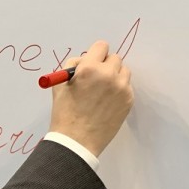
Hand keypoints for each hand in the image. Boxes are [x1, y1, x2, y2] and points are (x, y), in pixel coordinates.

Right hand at [48, 40, 133, 156]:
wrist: (77, 141)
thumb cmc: (64, 112)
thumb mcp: (60, 84)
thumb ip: (73, 66)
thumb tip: (85, 59)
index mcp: (89, 68)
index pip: (101, 46)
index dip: (95, 54)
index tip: (92, 63)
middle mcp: (108, 74)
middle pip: (114, 58)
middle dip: (105, 65)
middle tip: (96, 79)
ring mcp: (121, 88)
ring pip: (123, 71)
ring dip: (115, 76)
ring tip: (102, 92)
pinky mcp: (129, 100)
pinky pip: (126, 87)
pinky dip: (118, 91)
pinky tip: (107, 103)